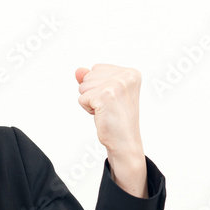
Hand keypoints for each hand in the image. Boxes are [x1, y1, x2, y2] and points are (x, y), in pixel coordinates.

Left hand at [75, 64, 146, 195]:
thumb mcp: (106, 92)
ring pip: (83, 86)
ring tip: (106, 110)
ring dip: (90, 101)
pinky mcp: (105, 96)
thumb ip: (92, 78)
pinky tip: (102, 115)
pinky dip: (87, 108)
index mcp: (131, 73)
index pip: (97, 69)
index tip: (113, 99)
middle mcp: (126, 76)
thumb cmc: (117, 118)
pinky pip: (82, 98)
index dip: (98, 86)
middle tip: (109, 107)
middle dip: (93, 92)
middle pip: (89, 76)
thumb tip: (78, 70)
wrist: (124, 141)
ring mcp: (116, 85)